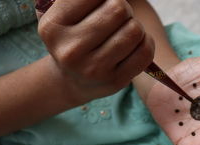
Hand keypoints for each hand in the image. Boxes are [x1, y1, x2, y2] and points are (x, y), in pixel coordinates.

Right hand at [35, 0, 153, 103]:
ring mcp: (94, 69)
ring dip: (135, 26)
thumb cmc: (73, 38)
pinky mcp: (116, 81)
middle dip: (123, 8)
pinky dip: (146, 42)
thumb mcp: (63, 15)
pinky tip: (136, 44)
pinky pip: (145, 51)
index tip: (103, 3)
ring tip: (125, 31)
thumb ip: (81, 1)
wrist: (72, 81)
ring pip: (134, 30)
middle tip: (117, 17)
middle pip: (118, 8)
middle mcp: (71, 49)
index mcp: (53, 26)